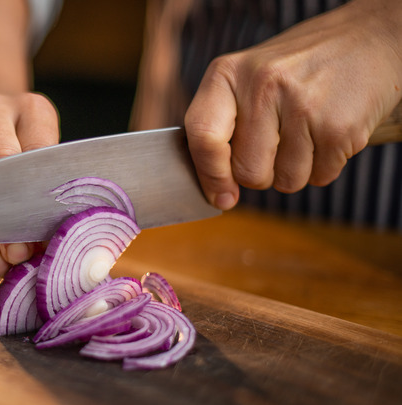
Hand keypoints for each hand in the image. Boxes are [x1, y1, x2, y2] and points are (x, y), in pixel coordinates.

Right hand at [0, 91, 59, 275]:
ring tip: (3, 262)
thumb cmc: (16, 148)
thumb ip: (42, 194)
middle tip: (21, 252)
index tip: (49, 233)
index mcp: (30, 109)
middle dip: (12, 211)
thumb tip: (47, 250)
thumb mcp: (38, 157)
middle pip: (0, 159)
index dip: (44, 194)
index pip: (40, 150)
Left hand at [184, 0, 401, 209]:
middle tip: (279, 142)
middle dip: (263, 172)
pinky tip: (329, 131)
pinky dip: (326, 165)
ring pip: (285, 181)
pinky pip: (320, 177)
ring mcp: (302, 105)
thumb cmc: (298, 68)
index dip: (210, 175)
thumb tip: (216, 190)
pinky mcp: (338, 126)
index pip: (202, 136)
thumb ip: (223, 125)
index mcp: (228, 73)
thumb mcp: (248, 77)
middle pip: (247, 171)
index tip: (222, 197)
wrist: (369, 38)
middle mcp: (262, 85)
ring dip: (297, 170)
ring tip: (308, 131)